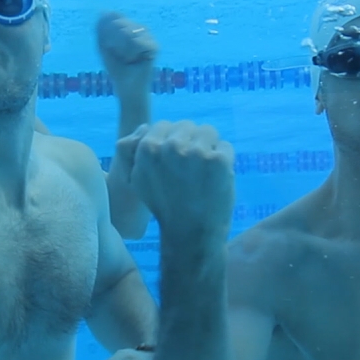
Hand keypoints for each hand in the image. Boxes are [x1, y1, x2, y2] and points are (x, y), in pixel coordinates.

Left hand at [97, 12, 158, 97]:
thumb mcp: (103, 47)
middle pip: (121, 24)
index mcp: (126, 27)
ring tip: (126, 58)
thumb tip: (103, 11)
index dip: (108, 30)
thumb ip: (102, 30)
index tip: (107, 45)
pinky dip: (132, 52)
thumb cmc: (115, 68)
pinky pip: (138, 42)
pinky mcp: (154, 46)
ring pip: (130, 33)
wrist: (127, 87)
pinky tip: (134, 60)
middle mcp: (138, 29)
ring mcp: (147, 36)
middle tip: (119, 55)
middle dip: (114, 42)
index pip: (114, 17)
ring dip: (122, 48)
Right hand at [120, 121, 234, 239]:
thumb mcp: (137, 180)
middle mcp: (171, 146)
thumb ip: (133, 153)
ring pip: (208, 132)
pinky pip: (226, 146)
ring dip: (209, 148)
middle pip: (187, 126)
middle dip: (190, 142)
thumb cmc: (165, 206)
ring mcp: (197, 152)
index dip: (172, 142)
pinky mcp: (219, 160)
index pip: (164, 125)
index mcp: (148, 148)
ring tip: (204, 172)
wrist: (191, 234)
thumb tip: (140, 129)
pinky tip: (216, 178)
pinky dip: (225, 160)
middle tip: (191, 169)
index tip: (176, 162)